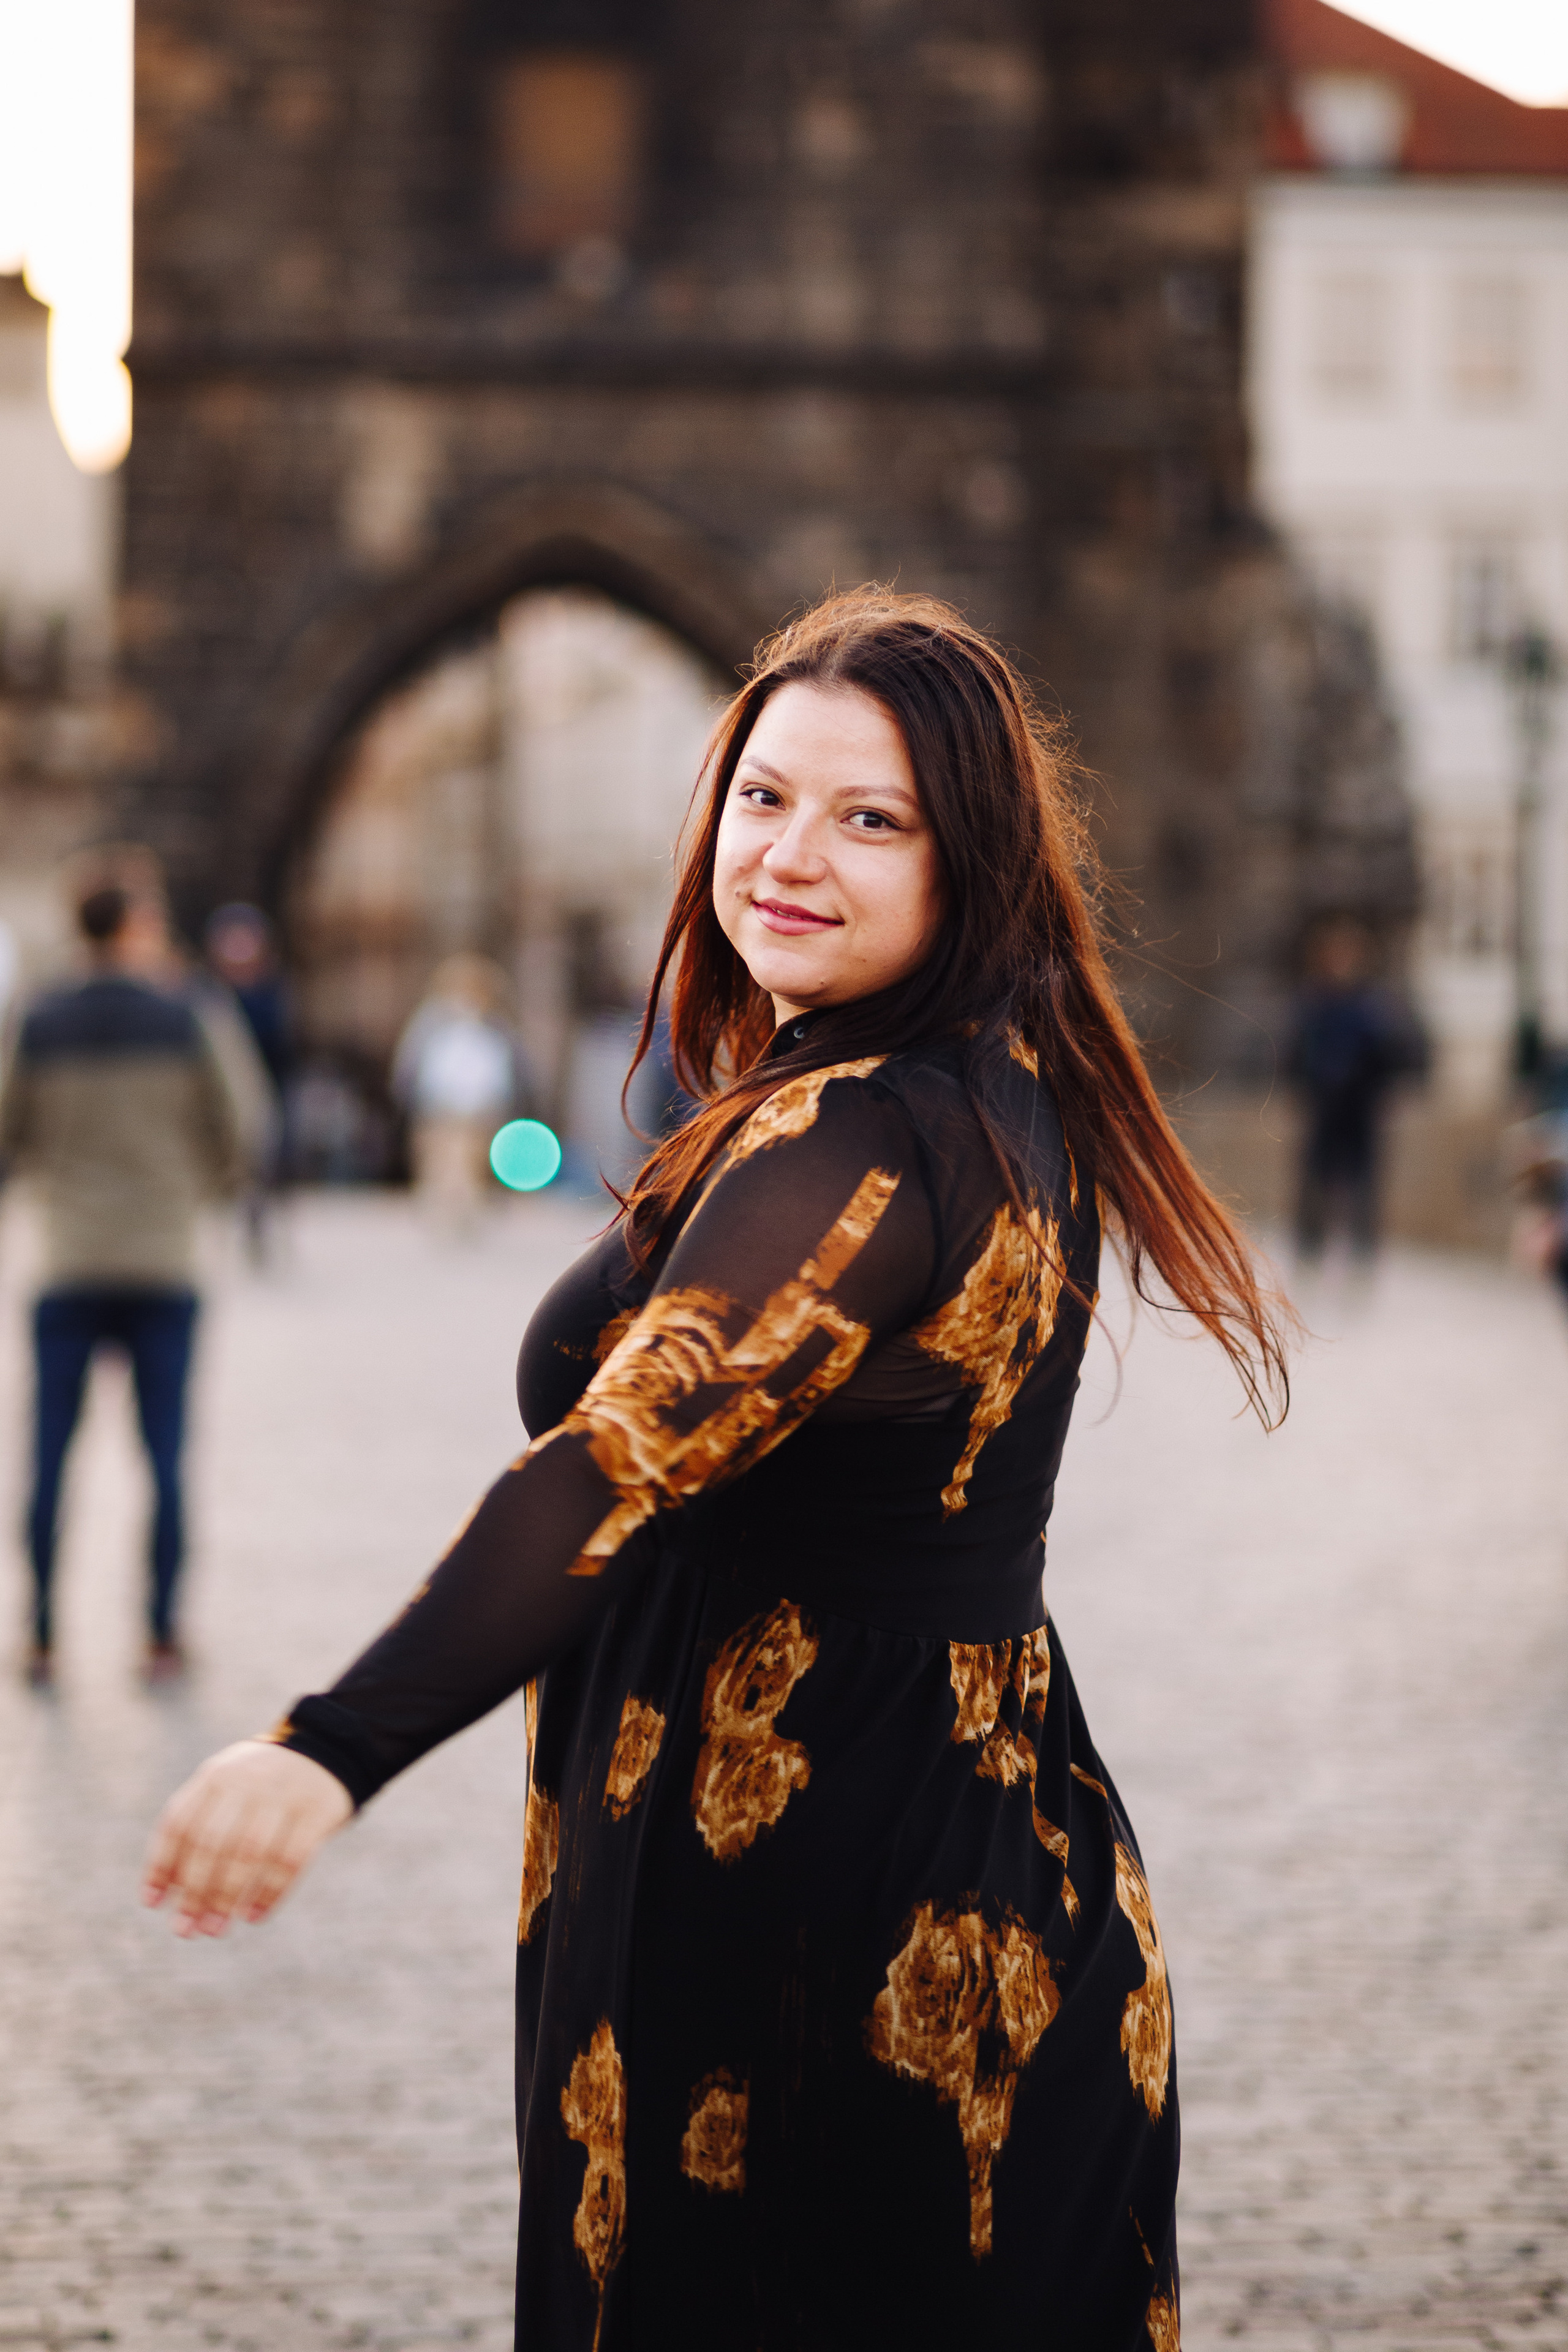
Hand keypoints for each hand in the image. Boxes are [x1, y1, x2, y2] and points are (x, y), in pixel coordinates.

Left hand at [142, 1740, 353, 1936]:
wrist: (326, 1750)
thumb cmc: (258, 1786)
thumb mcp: (225, 1789)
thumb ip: (196, 1829)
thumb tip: (164, 1892)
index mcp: (216, 1777)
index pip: (179, 1823)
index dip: (162, 1865)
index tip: (153, 1904)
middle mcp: (247, 1782)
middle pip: (212, 1842)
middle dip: (195, 1892)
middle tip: (185, 1930)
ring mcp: (284, 1795)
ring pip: (250, 1854)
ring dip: (229, 1898)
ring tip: (215, 1930)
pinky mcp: (317, 1811)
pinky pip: (291, 1860)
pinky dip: (270, 1893)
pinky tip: (255, 1916)